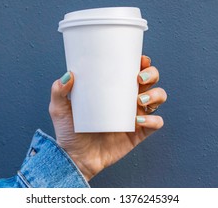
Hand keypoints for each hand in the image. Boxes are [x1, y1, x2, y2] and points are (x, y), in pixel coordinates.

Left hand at [49, 55, 166, 180]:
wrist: (75, 158)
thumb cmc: (69, 132)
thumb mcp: (59, 109)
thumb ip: (58, 91)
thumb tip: (68, 74)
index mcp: (113, 89)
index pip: (133, 70)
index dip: (142, 62)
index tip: (139, 59)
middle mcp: (128, 100)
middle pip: (151, 81)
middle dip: (152, 75)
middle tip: (140, 78)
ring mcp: (135, 116)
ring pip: (158, 98)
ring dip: (155, 95)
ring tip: (140, 100)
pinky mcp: (138, 133)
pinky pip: (155, 123)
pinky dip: (153, 120)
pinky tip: (139, 120)